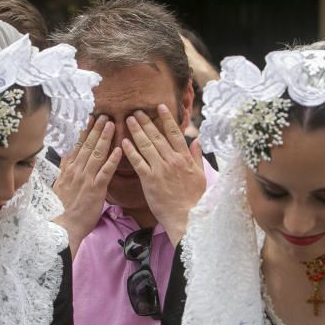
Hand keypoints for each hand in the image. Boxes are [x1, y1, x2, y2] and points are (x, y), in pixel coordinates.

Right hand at [54, 116, 120, 256]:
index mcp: (68, 171)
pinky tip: (119, 149)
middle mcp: (76, 171)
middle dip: (95, 129)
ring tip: (111, 124)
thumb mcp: (59, 188)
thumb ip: (65, 173)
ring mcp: (86, 179)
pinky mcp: (95, 189)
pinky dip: (112, 160)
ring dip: (104, 138)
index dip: (83, 132)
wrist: (62, 227)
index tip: (88, 119)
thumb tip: (68, 163)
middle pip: (87, 146)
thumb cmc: (61, 211)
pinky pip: (106, 171)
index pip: (76, 147)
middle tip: (103, 115)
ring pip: (96, 154)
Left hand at [121, 105, 205, 244]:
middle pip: (157, 136)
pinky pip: (138, 162)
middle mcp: (172, 160)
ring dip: (137, 131)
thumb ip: (197, 157)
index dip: (167, 118)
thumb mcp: (201, 175)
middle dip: (146, 122)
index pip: (175, 133)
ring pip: (147, 146)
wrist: (186, 217)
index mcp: (185, 158)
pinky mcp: (149, 180)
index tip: (160, 107)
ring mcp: (160, 169)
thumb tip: (196, 140)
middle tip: (137, 111)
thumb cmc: (194, 199)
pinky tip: (124, 142)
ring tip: (129, 120)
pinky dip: (131, 151)